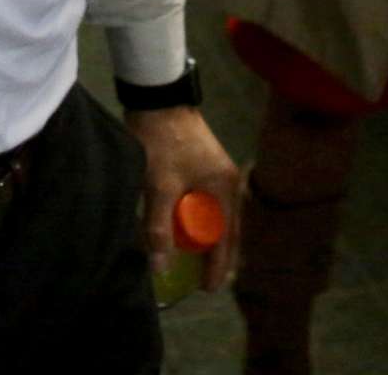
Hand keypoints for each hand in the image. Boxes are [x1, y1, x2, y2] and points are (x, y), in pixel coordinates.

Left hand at [128, 106, 242, 293]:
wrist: (158, 98)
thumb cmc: (162, 142)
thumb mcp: (159, 186)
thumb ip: (158, 227)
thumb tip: (160, 266)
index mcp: (225, 188)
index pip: (226, 238)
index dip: (218, 266)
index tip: (209, 289)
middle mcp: (228, 182)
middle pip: (228, 229)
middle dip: (219, 256)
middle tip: (208, 281)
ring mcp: (218, 172)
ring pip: (219, 216)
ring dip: (210, 238)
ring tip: (200, 262)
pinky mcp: (205, 166)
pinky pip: (209, 203)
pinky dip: (203, 220)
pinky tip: (191, 229)